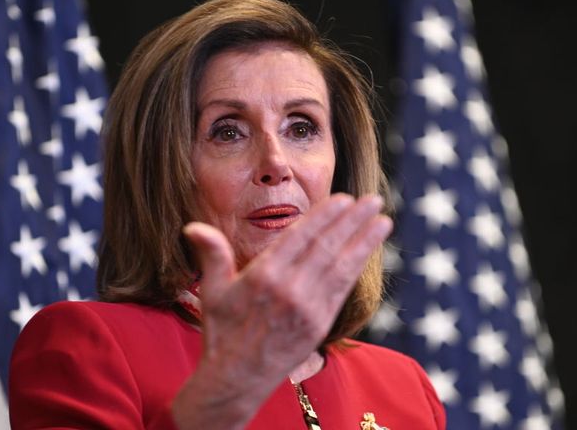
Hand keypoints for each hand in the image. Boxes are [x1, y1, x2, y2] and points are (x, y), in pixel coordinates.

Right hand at [172, 193, 391, 428]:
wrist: (236, 378)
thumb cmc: (223, 331)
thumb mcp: (212, 290)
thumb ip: (211, 254)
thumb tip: (193, 226)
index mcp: (263, 276)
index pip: (300, 237)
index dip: (324, 216)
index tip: (343, 199)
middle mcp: (289, 289)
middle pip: (326, 247)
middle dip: (352, 221)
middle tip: (372, 200)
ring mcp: (308, 308)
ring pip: (340, 266)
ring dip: (364, 240)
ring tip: (382, 219)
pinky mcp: (319, 324)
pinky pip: (343, 288)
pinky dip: (358, 267)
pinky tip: (370, 251)